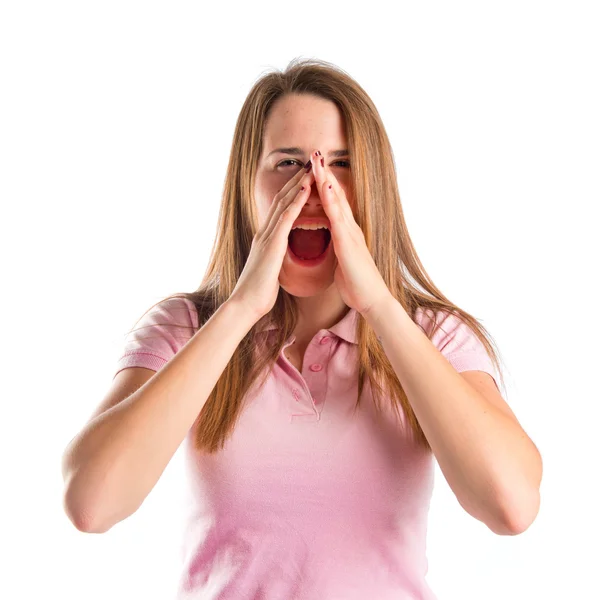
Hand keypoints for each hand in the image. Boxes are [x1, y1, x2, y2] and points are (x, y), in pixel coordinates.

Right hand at [229, 164, 314, 320]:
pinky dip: (296, 202)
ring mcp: (267, 237)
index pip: (280, 208)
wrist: (245, 304)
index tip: (305, 177)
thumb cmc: (258, 291)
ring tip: (311, 167)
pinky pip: (285, 218)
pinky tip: (305, 189)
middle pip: (282, 199)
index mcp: (265, 238)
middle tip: (310, 162)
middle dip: (296, 179)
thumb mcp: (268, 268)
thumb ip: (272, 256)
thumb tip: (276, 254)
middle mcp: (264, 233)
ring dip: (298, 183)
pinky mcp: (271, 244)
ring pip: (284, 203)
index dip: (292, 191)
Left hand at [309, 150, 391, 315]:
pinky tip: (324, 188)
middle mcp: (350, 228)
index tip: (314, 169)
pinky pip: (338, 219)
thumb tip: (336, 243)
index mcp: (346, 233)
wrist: (372, 300)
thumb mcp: (344, 261)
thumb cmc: (357, 284)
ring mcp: (351, 234)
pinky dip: (331, 202)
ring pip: (336, 202)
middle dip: (325, 175)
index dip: (324, 186)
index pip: (333, 204)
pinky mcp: (349, 244)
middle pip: (335, 196)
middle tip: (315, 154)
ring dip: (327, 181)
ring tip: (318, 161)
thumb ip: (340, 248)